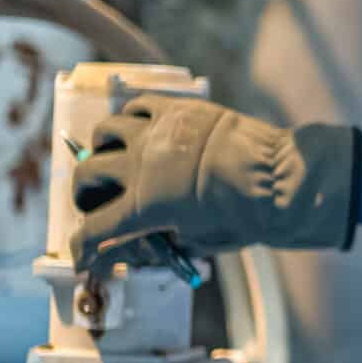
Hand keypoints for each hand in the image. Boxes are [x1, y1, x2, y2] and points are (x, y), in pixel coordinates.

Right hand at [68, 93, 356, 273]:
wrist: (278, 178)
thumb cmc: (244, 217)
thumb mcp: (197, 242)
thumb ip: (160, 242)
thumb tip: (137, 245)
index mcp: (144, 206)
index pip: (93, 230)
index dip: (83, 248)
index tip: (83, 256)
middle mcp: (140, 165)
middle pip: (87, 176)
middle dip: (85, 195)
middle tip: (97, 203)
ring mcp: (155, 133)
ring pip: (104, 132)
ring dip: (101, 150)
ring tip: (114, 160)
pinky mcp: (175, 109)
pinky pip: (136, 106)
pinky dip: (130, 120)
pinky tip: (139, 131)